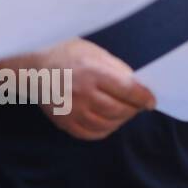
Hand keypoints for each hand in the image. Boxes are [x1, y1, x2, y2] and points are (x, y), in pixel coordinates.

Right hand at [34, 38, 155, 139]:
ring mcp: (71, 110)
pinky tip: (109, 121)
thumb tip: (140, 88)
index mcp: (93, 72)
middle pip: (118, 110)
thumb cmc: (70, 56)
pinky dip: (105, 130)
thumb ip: (119, 71)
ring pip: (106, 124)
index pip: (127, 90)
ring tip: (125, 112)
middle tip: (139, 106)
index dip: (143, 98)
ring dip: (121, 120)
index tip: (152, 102)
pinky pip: (90, 134)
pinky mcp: (63, 122)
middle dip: (134, 110)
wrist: (35, 68)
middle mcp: (81, 93)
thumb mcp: (98, 54)